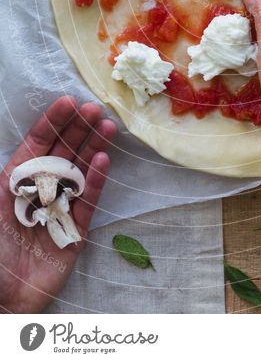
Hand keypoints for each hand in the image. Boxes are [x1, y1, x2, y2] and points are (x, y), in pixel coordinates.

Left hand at [0, 96, 115, 313]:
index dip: (52, 122)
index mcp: (15, 181)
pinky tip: (103, 160)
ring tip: (108, 126)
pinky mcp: (75, 231)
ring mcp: (60, 208)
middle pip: (63, 152)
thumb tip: (5, 152)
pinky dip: (95, 181)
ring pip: (80, 171)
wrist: (1, 300)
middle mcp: (40, 190)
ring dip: (93, 147)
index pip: (37, 144)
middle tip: (95, 108)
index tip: (68, 102)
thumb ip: (0, 181)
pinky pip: (87, 201)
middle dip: (78, 129)